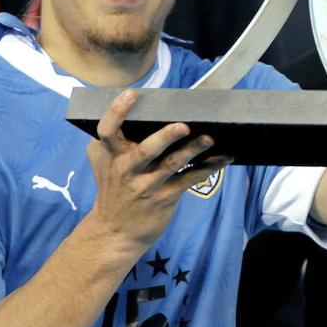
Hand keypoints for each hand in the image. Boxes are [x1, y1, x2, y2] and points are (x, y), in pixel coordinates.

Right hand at [86, 89, 231, 251]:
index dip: (117, 111)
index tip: (132, 93)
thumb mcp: (101, 164)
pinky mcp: (165, 197)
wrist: (115, 233)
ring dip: (192, 150)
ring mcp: (147, 185)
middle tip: (183, 126)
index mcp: (111, 155)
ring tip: (209, 138)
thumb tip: (120, 109)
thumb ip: (107, 141)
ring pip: (172, 164)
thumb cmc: (112, 189)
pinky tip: (224, 158)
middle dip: (165, 137)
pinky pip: (189, 179)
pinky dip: (208, 168)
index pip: (107, 130)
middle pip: (146, 150)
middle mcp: (127, 169)